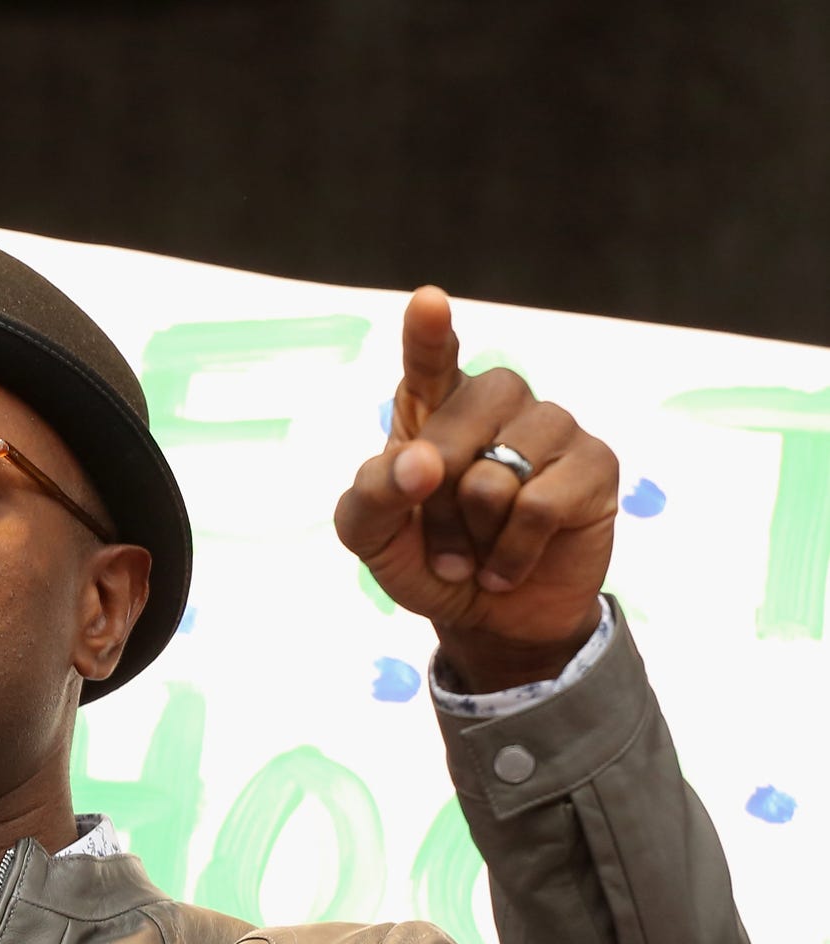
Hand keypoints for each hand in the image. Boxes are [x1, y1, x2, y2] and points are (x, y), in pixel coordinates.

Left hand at [333, 286, 616, 691]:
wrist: (488, 618)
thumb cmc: (427, 560)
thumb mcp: (371, 536)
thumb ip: (372, 494)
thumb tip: (421, 462)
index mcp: (433, 407)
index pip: (430, 361)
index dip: (429, 333)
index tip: (428, 302)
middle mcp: (497, 403)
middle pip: (457, 427)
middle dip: (433, 501)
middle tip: (440, 539)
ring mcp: (551, 427)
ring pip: (496, 474)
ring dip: (474, 532)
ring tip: (478, 550)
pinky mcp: (595, 464)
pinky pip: (538, 505)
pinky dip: (511, 551)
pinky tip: (508, 564)